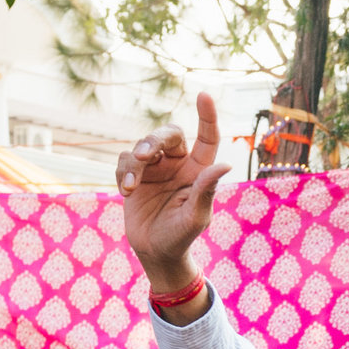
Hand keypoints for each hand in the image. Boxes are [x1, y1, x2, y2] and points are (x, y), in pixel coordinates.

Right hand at [115, 98, 231, 313]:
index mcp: (199, 169)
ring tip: (131, 188)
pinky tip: (126, 192)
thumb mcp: (195, 217)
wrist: (156, 252)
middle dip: (154, 139)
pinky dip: (123, 173)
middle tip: (144, 155)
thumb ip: (206, 191)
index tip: (204, 95)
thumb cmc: (182, 236)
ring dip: (134, 163)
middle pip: (168, 134)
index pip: (207, 137)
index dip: (207, 116)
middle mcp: (179, 164)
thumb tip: (225, 165)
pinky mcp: (135, 175)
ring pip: (142, 146)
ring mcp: (156, 168)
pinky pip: (125, 160)